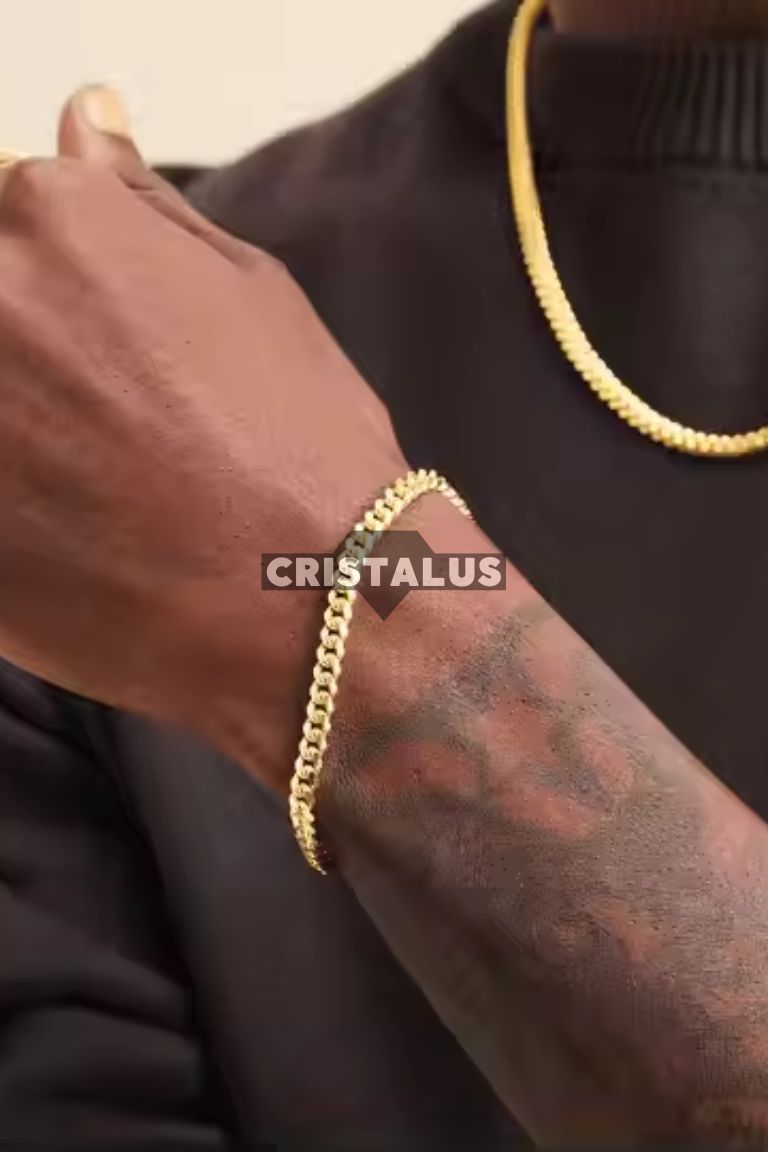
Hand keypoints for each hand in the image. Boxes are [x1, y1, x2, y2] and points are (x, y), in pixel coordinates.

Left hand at [0, 87, 406, 784]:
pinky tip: (71, 529)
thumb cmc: (301, 446)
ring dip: (23, 429)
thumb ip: (142, 203)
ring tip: (94, 483)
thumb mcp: (252, 292)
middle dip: (33, 356)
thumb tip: (85, 117)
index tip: (95, 347)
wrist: (316, 602)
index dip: (52, 291)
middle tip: (104, 425)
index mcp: (53, 220)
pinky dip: (16, 503)